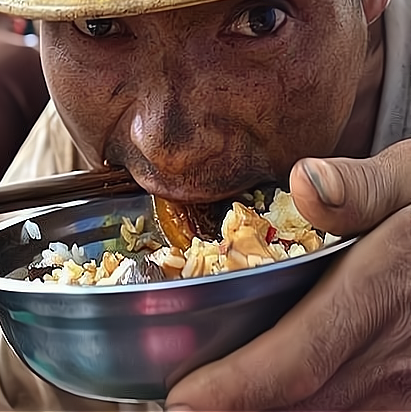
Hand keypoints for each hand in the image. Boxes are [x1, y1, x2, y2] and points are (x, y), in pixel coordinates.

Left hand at [166, 140, 410, 410]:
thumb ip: (362, 186)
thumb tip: (304, 183)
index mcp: (383, 288)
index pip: (298, 357)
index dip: (236, 388)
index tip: (182, 400)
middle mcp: (398, 351)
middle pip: (306, 402)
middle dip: (237, 410)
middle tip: (182, 404)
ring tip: (218, 401)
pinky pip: (359, 410)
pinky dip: (309, 408)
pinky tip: (280, 397)